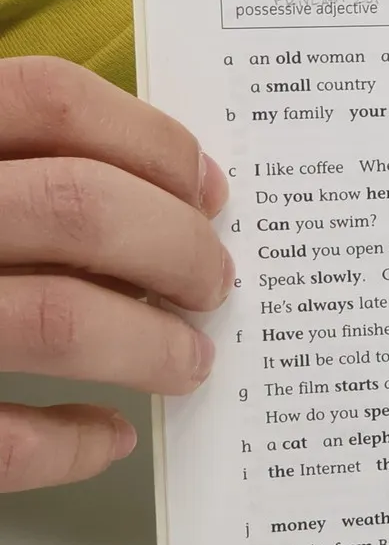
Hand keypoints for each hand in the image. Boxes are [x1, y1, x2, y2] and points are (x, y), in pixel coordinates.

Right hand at [0, 58, 229, 490]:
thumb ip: (3, 160)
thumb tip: (154, 187)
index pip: (47, 100)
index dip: (152, 142)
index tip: (207, 188)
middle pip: (78, 207)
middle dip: (175, 248)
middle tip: (212, 282)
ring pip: (58, 319)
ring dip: (149, 345)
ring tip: (186, 359)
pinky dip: (73, 443)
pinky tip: (107, 436)